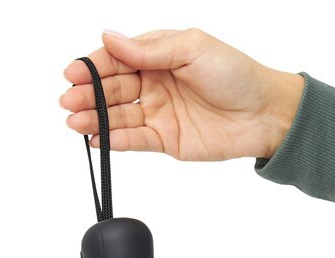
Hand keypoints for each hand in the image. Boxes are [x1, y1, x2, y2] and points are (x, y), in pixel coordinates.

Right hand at [60, 28, 304, 160]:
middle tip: (68, 101)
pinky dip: (116, 141)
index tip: (73, 73)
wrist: (266, 114)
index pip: (116, 59)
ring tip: (75, 122)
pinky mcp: (170, 141)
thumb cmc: (236, 74)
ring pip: (121, 117)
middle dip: (89, 95)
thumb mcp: (192, 48)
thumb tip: (109, 38)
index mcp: (158, 56)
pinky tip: (98, 140)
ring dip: (96, 119)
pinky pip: (138, 141)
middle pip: (113, 89)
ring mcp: (161, 114)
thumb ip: (149, 49)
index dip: (93, 66)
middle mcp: (155, 84)